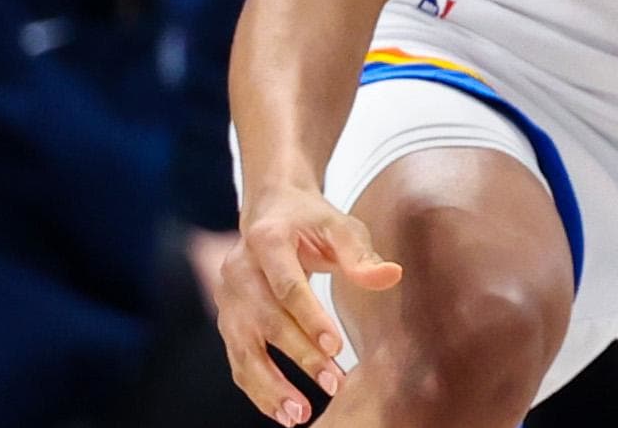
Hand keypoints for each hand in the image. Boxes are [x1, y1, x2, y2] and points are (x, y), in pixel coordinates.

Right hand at [215, 185, 401, 423]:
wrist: (270, 211)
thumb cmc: (312, 221)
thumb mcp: (340, 226)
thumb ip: (361, 254)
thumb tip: (391, 276)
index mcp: (267, 241)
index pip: (286, 286)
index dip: (309, 318)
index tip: (336, 347)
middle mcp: (238, 271)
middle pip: (265, 321)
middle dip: (299, 355)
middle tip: (333, 383)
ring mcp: (227, 298)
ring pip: (243, 349)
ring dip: (269, 386)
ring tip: (299, 415)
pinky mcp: (227, 320)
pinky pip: (237, 360)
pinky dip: (257, 388)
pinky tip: (282, 410)